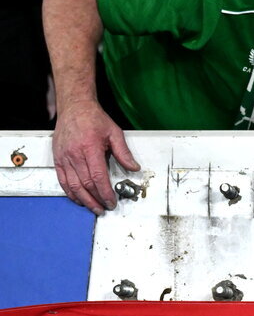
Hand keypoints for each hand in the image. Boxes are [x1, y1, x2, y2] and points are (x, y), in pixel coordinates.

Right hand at [52, 100, 139, 214]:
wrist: (74, 107)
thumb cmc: (93, 118)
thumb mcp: (114, 133)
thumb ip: (124, 152)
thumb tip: (133, 167)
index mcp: (90, 147)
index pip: (98, 177)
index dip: (105, 192)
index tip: (111, 201)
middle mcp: (75, 154)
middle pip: (85, 184)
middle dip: (96, 199)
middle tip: (104, 208)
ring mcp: (64, 157)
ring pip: (73, 185)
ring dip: (84, 199)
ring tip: (94, 207)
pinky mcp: (58, 159)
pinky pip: (62, 180)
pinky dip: (70, 192)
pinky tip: (78, 198)